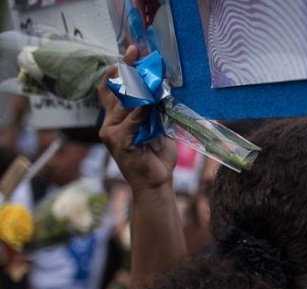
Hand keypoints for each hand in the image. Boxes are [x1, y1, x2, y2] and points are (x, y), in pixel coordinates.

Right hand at [97, 45, 176, 192]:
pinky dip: (142, 109)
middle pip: (116, 90)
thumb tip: (159, 87)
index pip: (111, 90)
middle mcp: (109, 124)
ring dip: (138, 87)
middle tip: (135, 51)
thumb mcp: (156, 127)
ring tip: (148, 72)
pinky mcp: (119, 142)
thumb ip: (153, 110)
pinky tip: (149, 100)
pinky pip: (132, 120)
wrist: (156, 182)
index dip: (118, 70)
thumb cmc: (157, 157)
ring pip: (124, 103)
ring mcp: (111, 133)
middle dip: (127, 69)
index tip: (129, 52)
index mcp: (116, 119)